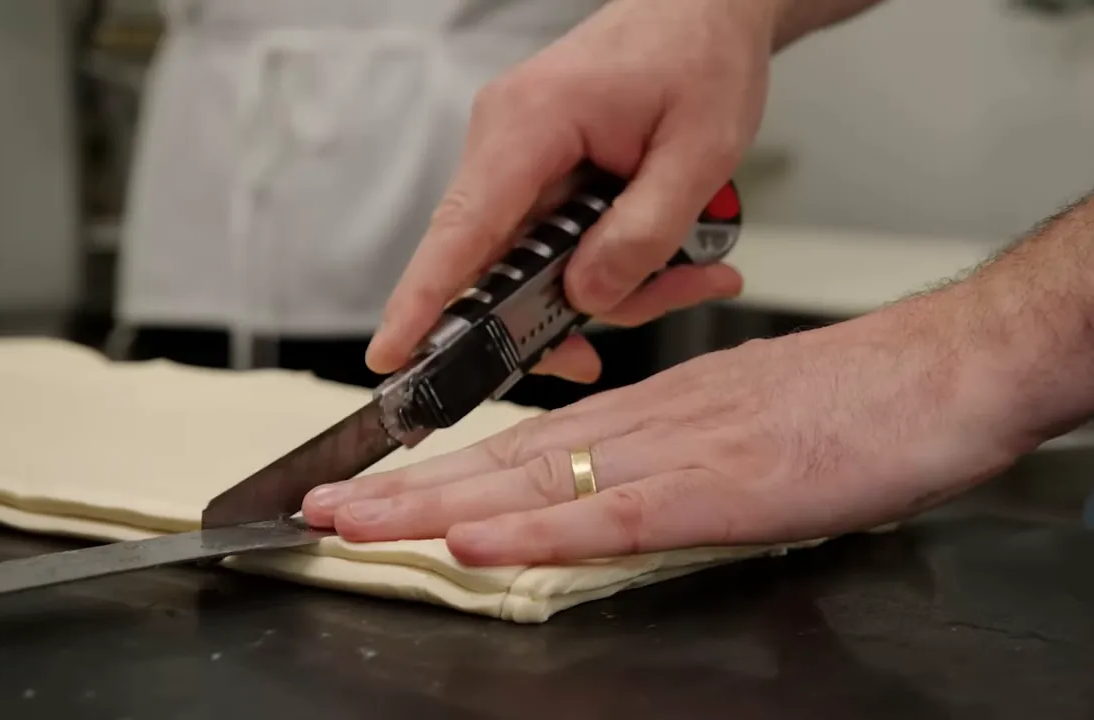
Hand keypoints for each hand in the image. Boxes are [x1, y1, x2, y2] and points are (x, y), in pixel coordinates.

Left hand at [305, 301, 1033, 564]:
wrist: (940, 372)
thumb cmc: (854, 404)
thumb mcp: (745, 428)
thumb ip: (677, 461)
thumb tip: (619, 492)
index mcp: (652, 416)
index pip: (527, 448)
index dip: (444, 472)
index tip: (377, 490)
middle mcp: (647, 427)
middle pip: (508, 463)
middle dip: (409, 489)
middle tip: (324, 508)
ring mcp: (680, 454)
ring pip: (539, 483)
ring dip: (440, 504)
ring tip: (358, 520)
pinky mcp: (723, 488)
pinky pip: (614, 513)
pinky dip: (540, 528)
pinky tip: (480, 541)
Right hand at [364, 0, 775, 383]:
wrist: (702, 12)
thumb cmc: (699, 56)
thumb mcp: (699, 152)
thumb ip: (644, 233)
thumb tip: (586, 299)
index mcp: (530, 124)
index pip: (462, 229)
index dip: (423, 300)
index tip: (391, 354)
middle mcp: (504, 142)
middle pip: (499, 268)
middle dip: (562, 318)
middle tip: (624, 332)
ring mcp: (517, 161)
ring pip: (537, 268)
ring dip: (611, 290)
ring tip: (691, 275)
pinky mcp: (537, 174)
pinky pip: (557, 246)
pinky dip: (610, 266)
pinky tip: (671, 262)